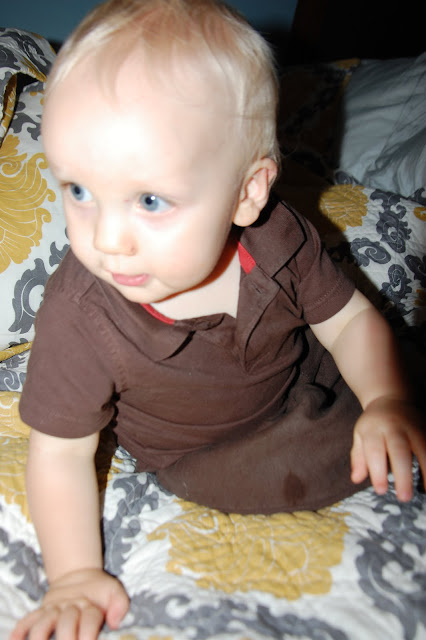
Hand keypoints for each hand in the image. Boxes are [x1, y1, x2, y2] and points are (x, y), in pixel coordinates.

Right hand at [10, 568, 128, 639]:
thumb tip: (115, 622)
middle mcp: (70, 606)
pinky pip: (27, 619)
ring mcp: (53, 609)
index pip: (91, 618)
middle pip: (66, 623)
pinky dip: (21, 630)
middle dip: (66, 638)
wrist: (79, 575)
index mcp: (89, 604)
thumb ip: (120, 603)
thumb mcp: (114, 591)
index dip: (90, 631)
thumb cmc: (98, 592)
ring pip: (43, 622)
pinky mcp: (41, 611)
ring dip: (40, 636)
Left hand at [351, 396, 425, 500]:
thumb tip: (356, 479)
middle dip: (403, 474)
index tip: (381, 491)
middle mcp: (395, 427)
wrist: (392, 398)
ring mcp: (414, 427)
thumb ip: (358, 457)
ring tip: (425, 491)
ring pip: (423, 447)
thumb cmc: (374, 423)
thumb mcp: (360, 435)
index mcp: (374, 429)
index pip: (374, 451)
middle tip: (404, 497)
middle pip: (400, 450)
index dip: (377, 471)